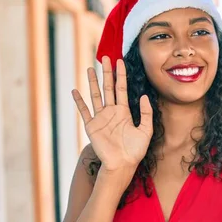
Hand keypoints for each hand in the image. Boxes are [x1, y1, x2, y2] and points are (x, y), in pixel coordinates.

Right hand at [72, 57, 152, 173]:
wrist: (123, 164)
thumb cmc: (135, 150)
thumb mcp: (146, 130)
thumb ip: (146, 113)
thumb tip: (143, 96)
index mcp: (124, 112)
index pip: (122, 89)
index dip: (121, 75)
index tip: (121, 61)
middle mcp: (111, 112)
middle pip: (108, 88)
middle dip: (107, 72)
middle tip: (106, 57)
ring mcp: (100, 118)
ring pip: (96, 95)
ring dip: (93, 82)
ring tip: (90, 68)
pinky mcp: (92, 127)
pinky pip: (84, 112)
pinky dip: (79, 102)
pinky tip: (75, 91)